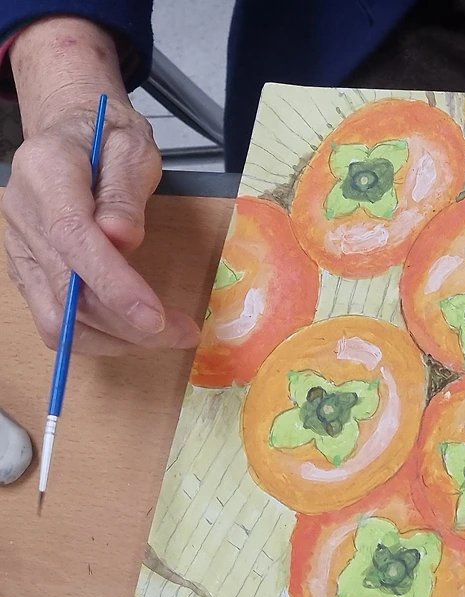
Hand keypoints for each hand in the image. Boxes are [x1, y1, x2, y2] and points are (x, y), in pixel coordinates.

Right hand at [2, 17, 199, 354]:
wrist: (70, 130)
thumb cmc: (106, 135)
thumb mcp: (131, 146)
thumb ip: (125, 191)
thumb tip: (121, 239)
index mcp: (46, 173)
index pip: (72, 239)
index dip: (112, 284)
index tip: (154, 317)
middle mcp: (23, 215)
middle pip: (65, 289)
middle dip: (126, 323)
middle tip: (183, 333)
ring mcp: (20, 248)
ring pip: (55, 317)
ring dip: (114, 338)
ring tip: (167, 335)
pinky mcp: (28, 270)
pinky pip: (54, 318)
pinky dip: (97, 334)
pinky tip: (134, 331)